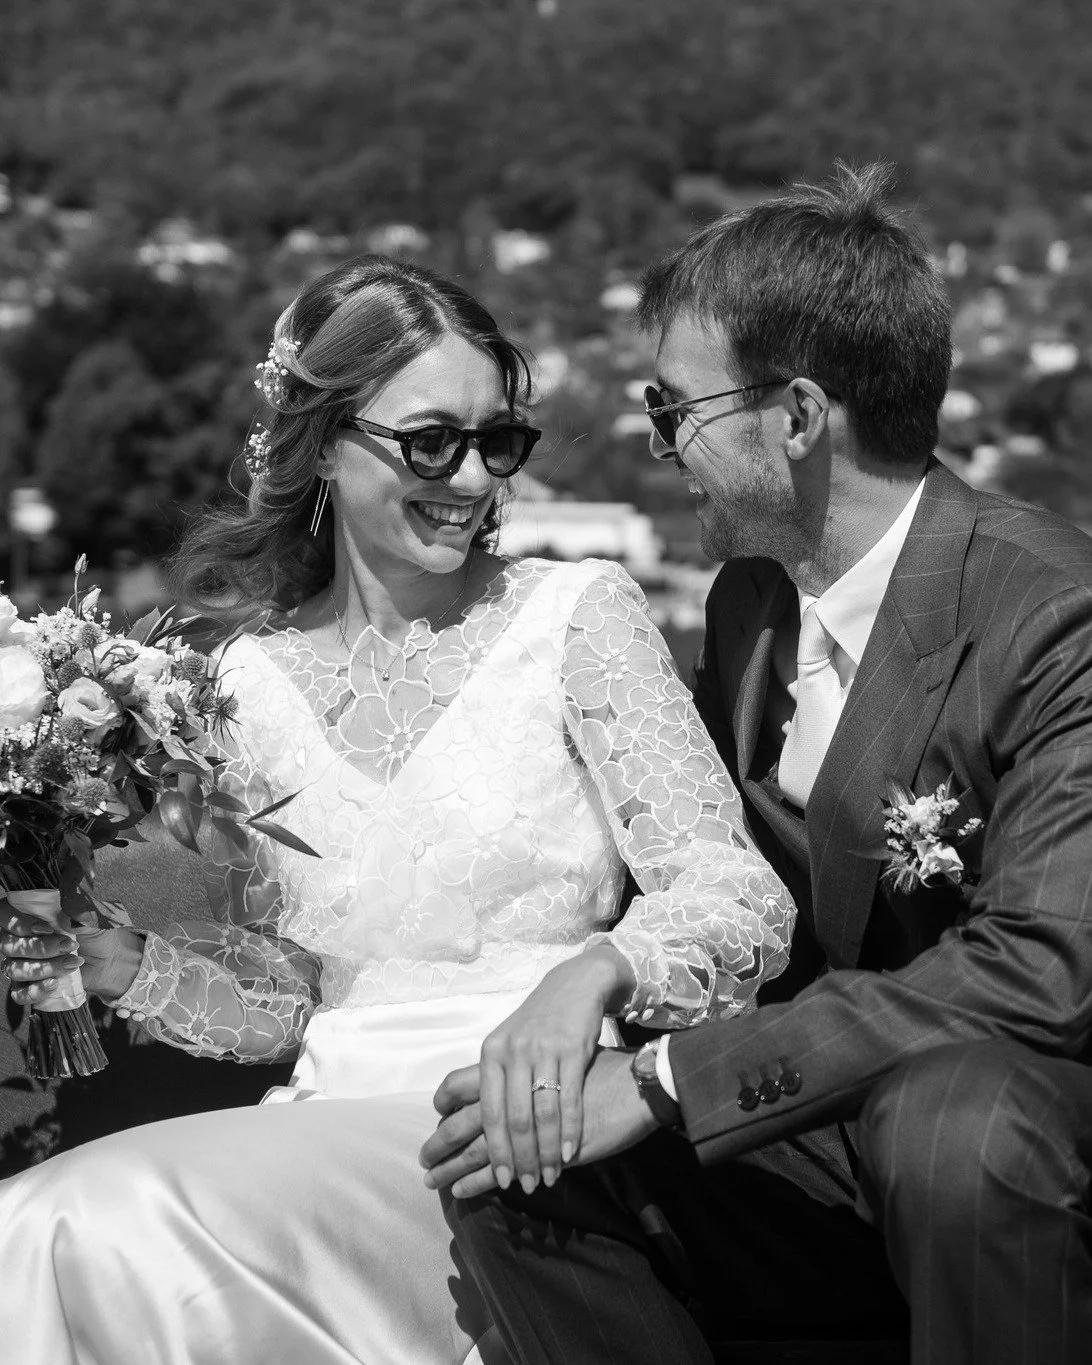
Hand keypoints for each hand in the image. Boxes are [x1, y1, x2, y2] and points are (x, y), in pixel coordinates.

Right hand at [0, 903, 142, 1005]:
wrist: (108, 960)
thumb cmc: (95, 934)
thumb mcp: (90, 918)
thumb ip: (75, 914)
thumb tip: (63, 917)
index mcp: (30, 917)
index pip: (5, 915)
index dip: (19, 923)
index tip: (47, 928)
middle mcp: (20, 940)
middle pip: (9, 946)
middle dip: (40, 948)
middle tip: (68, 946)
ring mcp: (22, 964)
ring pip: (14, 969)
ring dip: (43, 968)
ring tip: (71, 963)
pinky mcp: (30, 986)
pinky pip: (18, 993)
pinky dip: (35, 990)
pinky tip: (54, 983)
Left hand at [475, 945, 634, 1194]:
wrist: (575, 984)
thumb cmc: (537, 1022)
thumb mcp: (507, 1044)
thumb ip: (492, 1080)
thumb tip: (465, 1124)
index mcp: (491, 1053)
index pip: (486, 1112)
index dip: (490, 1149)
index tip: (495, 1177)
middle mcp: (513, 1052)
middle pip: (511, 1119)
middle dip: (516, 1158)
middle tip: (520, 1185)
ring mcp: (543, 1050)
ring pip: (540, 1114)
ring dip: (544, 1152)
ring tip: (545, 1178)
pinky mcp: (573, 1049)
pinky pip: (569, 1100)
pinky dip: (568, 1132)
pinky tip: (570, 1155)